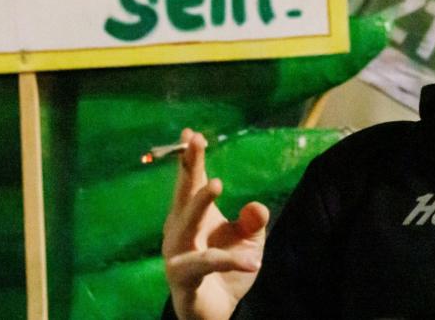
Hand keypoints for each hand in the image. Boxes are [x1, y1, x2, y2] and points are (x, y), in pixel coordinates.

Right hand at [163, 128, 270, 319]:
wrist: (213, 314)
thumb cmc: (227, 271)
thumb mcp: (248, 243)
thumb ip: (252, 223)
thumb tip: (256, 207)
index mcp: (191, 216)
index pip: (190, 182)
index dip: (190, 158)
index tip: (191, 133)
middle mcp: (178, 231)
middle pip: (182, 194)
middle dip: (188, 167)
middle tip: (195, 142)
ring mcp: (177, 255)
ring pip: (185, 226)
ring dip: (199, 203)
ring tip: (217, 183)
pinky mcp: (184, 279)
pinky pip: (207, 265)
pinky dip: (230, 261)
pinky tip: (253, 262)